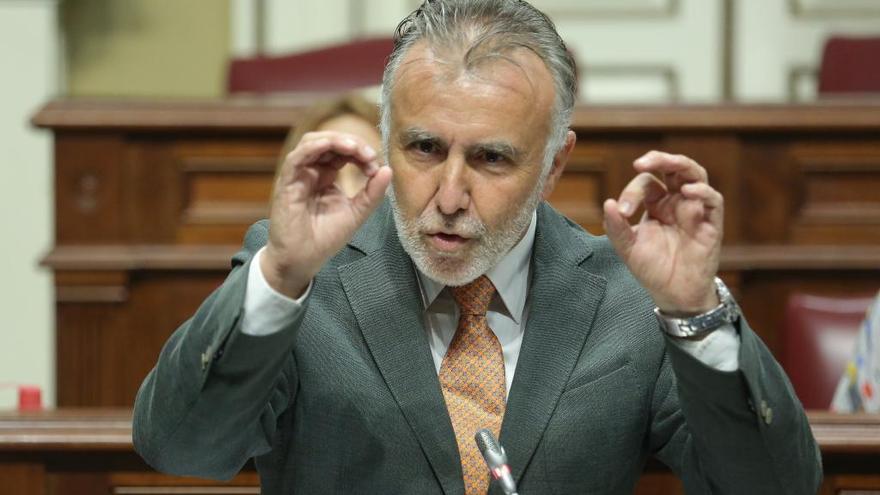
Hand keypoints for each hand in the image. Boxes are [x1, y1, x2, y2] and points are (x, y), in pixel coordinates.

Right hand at [262, 131, 391, 297]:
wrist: (302, 260)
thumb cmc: (324, 239)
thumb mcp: (356, 213)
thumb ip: (372, 193)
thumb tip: (387, 169)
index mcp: (327, 176)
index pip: (343, 151)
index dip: (360, 152)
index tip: (375, 165)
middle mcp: (311, 171)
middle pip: (329, 141)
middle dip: (351, 142)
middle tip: (369, 154)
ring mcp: (298, 175)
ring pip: (312, 142)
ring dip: (335, 140)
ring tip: (355, 148)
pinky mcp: (287, 182)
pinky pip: (297, 157)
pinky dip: (315, 147)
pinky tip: (332, 146)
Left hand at [603, 151, 722, 314]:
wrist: (673, 294)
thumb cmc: (652, 269)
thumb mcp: (627, 248)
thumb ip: (616, 227)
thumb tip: (608, 203)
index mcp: (656, 204)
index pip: (647, 183)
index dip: (632, 192)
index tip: (623, 212)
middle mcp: (676, 202)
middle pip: (673, 168)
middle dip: (659, 159)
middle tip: (640, 163)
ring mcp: (695, 210)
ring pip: (695, 175)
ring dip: (681, 165)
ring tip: (666, 162)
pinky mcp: (711, 223)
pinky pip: (713, 199)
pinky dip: (702, 192)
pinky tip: (687, 191)